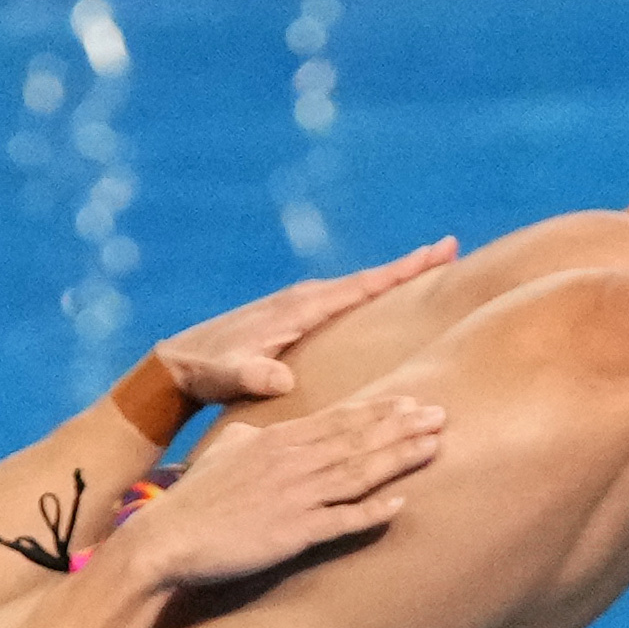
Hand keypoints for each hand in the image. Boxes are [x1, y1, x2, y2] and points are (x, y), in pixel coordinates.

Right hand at [106, 377, 441, 597]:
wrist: (168, 537)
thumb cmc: (195, 497)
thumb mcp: (223, 452)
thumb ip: (250, 436)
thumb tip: (263, 431)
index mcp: (278, 440)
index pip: (339, 419)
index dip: (380, 410)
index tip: (413, 401)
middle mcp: (293, 462)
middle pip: (358, 439)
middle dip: (403, 426)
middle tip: (443, 415)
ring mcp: (295, 497)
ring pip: (358, 473)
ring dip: (399, 459)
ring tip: (435, 447)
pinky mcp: (291, 533)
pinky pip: (339, 521)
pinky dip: (371, 513)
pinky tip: (399, 504)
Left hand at [146, 239, 460, 405]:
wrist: (177, 365)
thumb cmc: (205, 374)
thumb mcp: (226, 377)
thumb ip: (250, 375)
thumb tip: (278, 378)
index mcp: (298, 309)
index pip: (360, 287)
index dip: (400, 272)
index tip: (437, 253)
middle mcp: (301, 299)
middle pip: (366, 279)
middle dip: (408, 266)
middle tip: (451, 249)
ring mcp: (296, 306)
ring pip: (356, 288)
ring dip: (391, 279)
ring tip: (429, 268)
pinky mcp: (291, 317)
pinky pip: (341, 301)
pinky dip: (367, 294)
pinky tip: (381, 299)